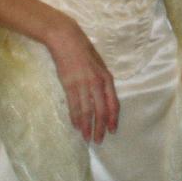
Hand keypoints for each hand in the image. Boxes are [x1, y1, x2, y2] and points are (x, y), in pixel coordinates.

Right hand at [48, 20, 118, 143]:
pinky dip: (76, 117)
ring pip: (87, 111)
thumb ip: (102, 82)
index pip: (113, 103)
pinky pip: (74, 105)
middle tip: (99, 140)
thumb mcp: (99, 66)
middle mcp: (97, 83)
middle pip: (101, 110)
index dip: (113, 118)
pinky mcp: (69, 85)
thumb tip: (103, 98)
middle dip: (100, 127)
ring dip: (87, 126)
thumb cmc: (84, 51)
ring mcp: (83, 84)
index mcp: (107, 78)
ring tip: (86, 138)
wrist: (67, 40)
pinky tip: (76, 126)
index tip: (112, 130)